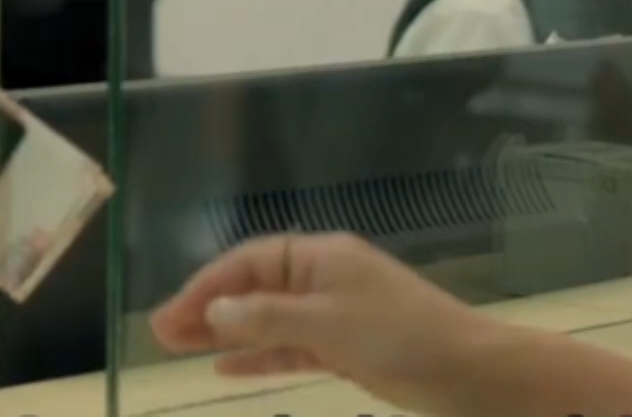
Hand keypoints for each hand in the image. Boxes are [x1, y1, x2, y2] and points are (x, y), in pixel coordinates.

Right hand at [150, 233, 491, 414]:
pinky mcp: (347, 347)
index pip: (247, 263)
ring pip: (267, 320)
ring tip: (178, 350)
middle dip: (206, 309)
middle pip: (252, 288)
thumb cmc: (401, 339)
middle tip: (158, 334)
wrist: (472, 374)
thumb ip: (266, 318)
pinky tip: (226, 367)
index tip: (168, 317)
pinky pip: (290, 346)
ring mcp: (336, 314)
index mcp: (320, 257)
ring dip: (224, 334)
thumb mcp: (327, 325)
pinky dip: (259, 354)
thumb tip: (214, 311)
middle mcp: (323, 278)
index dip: (205, 288)